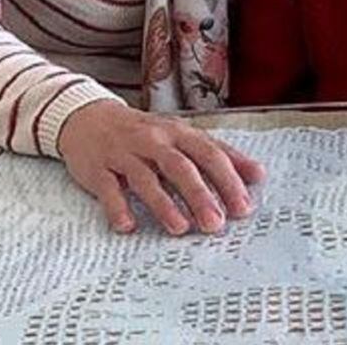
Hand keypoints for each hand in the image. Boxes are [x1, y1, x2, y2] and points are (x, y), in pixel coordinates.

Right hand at [57, 100, 265, 234]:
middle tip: (216, 224)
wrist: (88, 117)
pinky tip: (128, 225)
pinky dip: (118, 207)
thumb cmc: (144, 133)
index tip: (244, 207)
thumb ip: (217, 154)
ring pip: (145, 177)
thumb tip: (258, 174)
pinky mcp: (99, 168)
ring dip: (163, 203)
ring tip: (180, 228)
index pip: (208, 153)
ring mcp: (124, 153)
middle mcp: (153, 140)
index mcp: (177, 132)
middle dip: (199, 195)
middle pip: (179, 166)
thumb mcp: (181, 136)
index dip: (227, 179)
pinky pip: (108, 188)